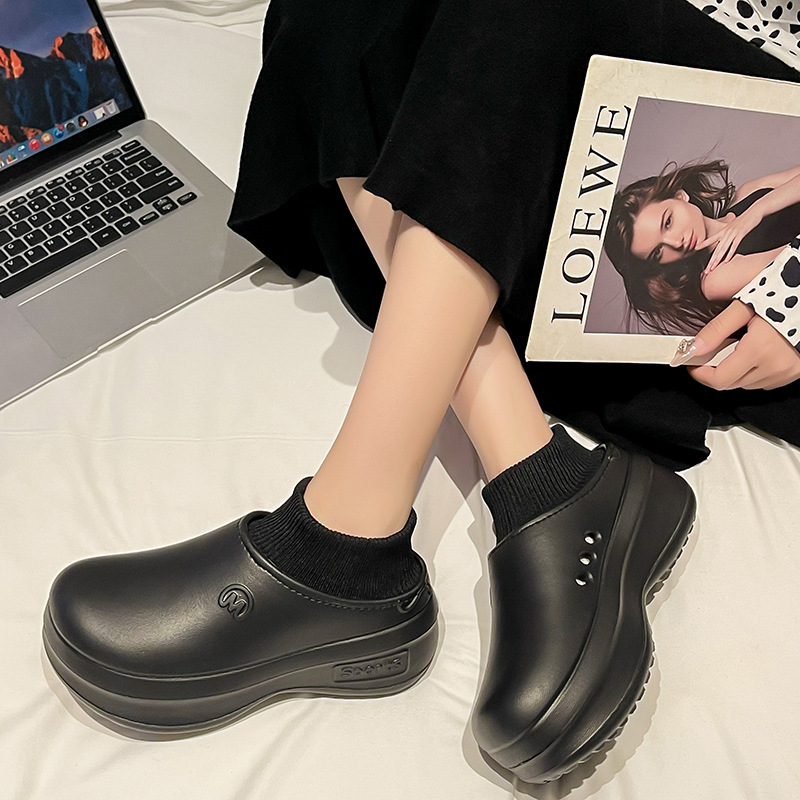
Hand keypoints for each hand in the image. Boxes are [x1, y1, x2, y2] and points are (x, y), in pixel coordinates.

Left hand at [679, 300, 799, 389]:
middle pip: (732, 384)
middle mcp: (775, 366)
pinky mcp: (796, 372)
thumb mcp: (744, 305)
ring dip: (737, 371)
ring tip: (740, 346)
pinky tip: (758, 352)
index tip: (693, 364)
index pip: (719, 380)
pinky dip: (756, 370)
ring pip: (749, 384)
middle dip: (717, 370)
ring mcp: (787, 372)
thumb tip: (694, 347)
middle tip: (714, 351)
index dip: (700, 374)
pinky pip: (767, 380)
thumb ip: (717, 329)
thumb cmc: (784, 294)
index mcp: (759, 349)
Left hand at [700, 209, 762, 273]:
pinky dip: (729, 253)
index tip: (696, 248)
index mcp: (723, 231)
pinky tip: (726, 260)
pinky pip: (734, 245)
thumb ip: (727, 234)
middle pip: (716, 249)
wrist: (754, 212)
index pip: (711, 239)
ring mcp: (732, 233)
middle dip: (711, 260)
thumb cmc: (744, 220)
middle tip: (706, 269)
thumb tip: (724, 240)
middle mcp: (726, 233)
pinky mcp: (740, 234)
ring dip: (717, 259)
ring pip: (722, 248)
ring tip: (713, 267)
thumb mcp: (733, 226)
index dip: (703, 243)